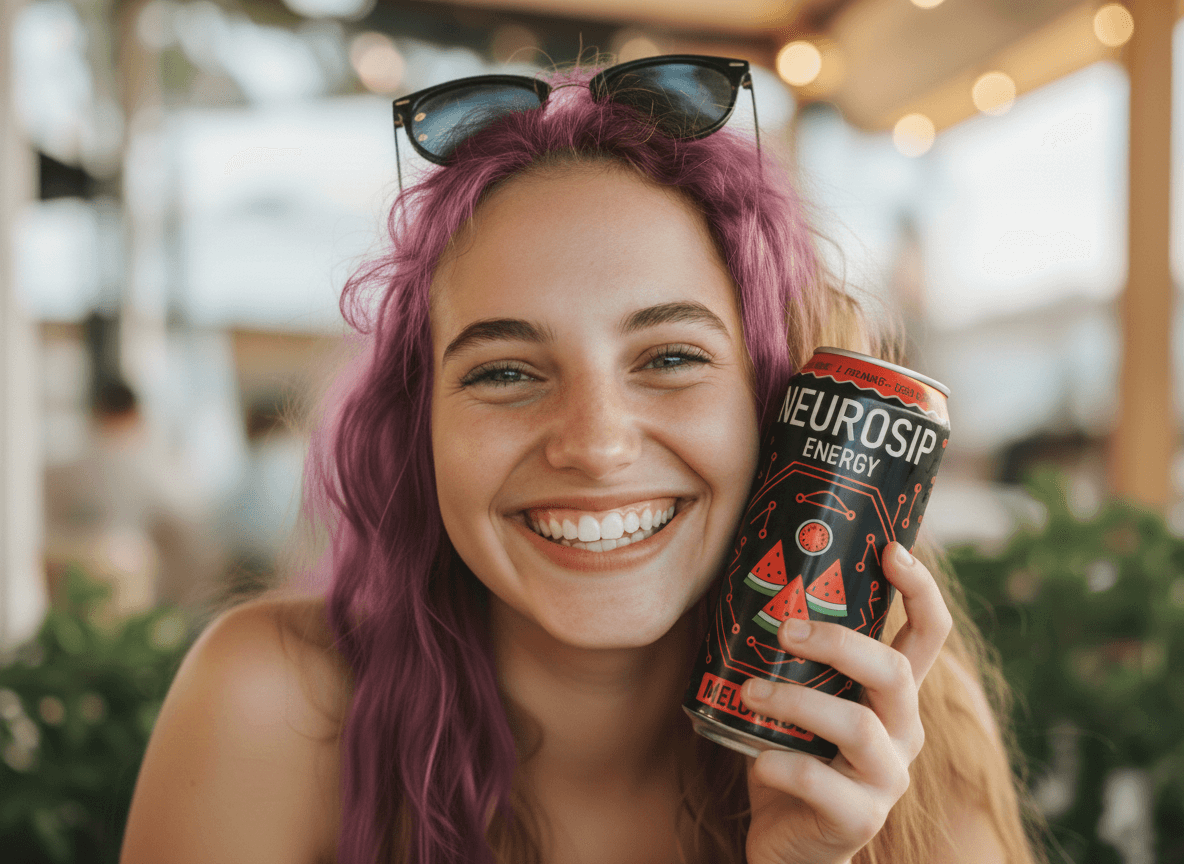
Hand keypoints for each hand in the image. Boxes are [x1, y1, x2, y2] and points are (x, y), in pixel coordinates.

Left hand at [739, 542, 952, 863]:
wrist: (787, 844)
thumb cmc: (790, 756)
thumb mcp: (796, 700)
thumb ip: (791, 658)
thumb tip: (746, 582)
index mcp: (892, 696)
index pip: (928, 635)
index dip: (920, 590)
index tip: (892, 549)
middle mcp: (902, 732)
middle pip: (896, 673)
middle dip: (839, 643)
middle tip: (784, 628)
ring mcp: (886, 778)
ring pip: (858, 727)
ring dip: (795, 702)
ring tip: (749, 692)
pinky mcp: (858, 819)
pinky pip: (821, 783)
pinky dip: (780, 765)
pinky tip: (755, 759)